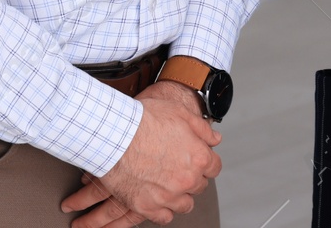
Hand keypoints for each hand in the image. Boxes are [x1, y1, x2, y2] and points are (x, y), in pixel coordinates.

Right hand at [61, 91, 221, 226]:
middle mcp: (186, 180)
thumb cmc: (145, 120)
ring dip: (181, 196)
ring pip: (184, 205)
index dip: (206, 162)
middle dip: (193, 177)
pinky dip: (163, 210)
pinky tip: (159, 200)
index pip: (214, 167)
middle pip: (200, 186)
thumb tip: (215, 139)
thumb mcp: (179, 113)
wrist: (115, 134)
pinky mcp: (146, 206)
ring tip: (170, 186)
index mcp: (198, 158)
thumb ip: (202, 129)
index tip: (198, 159)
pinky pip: (164, 218)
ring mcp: (167, 196)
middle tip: (179, 168)